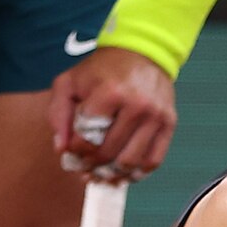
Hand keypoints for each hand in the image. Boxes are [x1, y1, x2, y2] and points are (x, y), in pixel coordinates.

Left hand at [48, 46, 175, 181]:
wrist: (142, 52)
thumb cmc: (102, 70)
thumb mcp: (69, 82)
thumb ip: (58, 114)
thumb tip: (62, 149)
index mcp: (110, 92)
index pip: (87, 138)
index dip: (75, 152)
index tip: (72, 152)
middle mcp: (137, 105)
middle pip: (107, 152)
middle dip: (91, 165)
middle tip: (83, 167)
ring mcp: (156, 116)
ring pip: (130, 162)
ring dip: (112, 173)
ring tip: (101, 173)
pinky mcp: (169, 123)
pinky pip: (153, 160)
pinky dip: (137, 172)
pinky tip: (123, 172)